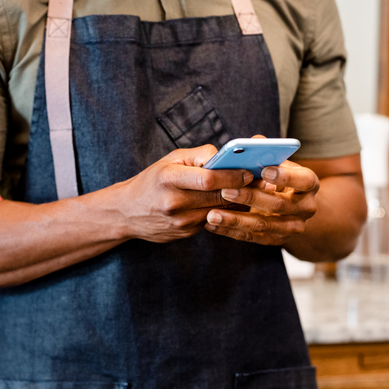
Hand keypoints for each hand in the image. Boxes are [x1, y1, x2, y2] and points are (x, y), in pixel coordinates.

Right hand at [116, 144, 253, 242]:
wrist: (126, 212)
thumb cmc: (151, 181)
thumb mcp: (169, 160)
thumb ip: (198, 156)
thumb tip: (225, 155)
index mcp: (168, 179)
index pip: (208, 179)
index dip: (233, 175)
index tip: (250, 170)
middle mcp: (174, 203)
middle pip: (218, 196)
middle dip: (242, 188)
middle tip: (262, 180)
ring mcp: (180, 222)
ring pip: (220, 211)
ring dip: (238, 202)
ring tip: (253, 190)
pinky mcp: (185, 233)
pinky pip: (213, 221)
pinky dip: (225, 211)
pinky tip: (233, 203)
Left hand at [204, 161, 318, 245]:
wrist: (292, 210)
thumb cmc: (279, 178)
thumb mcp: (279, 164)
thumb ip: (267, 153)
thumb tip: (254, 142)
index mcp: (309, 185)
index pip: (304, 180)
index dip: (285, 176)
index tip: (264, 170)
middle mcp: (306, 208)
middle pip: (278, 204)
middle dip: (250, 197)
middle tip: (225, 190)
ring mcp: (291, 227)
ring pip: (262, 225)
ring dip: (235, 220)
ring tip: (212, 214)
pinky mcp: (275, 240)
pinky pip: (251, 237)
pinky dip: (229, 231)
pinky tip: (211, 224)